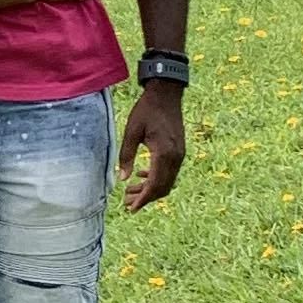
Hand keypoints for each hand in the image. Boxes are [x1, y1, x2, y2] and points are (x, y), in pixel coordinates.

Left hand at [118, 82, 184, 212]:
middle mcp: (176, 157)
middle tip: (127, 202)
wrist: (167, 94)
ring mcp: (180, 154)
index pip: (155, 185)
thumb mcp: (131, 132)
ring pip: (167, 181)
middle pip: (162, 187)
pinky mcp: (179, 150)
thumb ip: (126, 156)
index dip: (143, 199)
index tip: (131, 208)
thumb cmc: (146, 110)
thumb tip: (122, 179)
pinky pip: (170, 171)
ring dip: (150, 189)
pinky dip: (157, 178)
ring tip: (130, 191)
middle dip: (145, 197)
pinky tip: (142, 176)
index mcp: (164, 154)